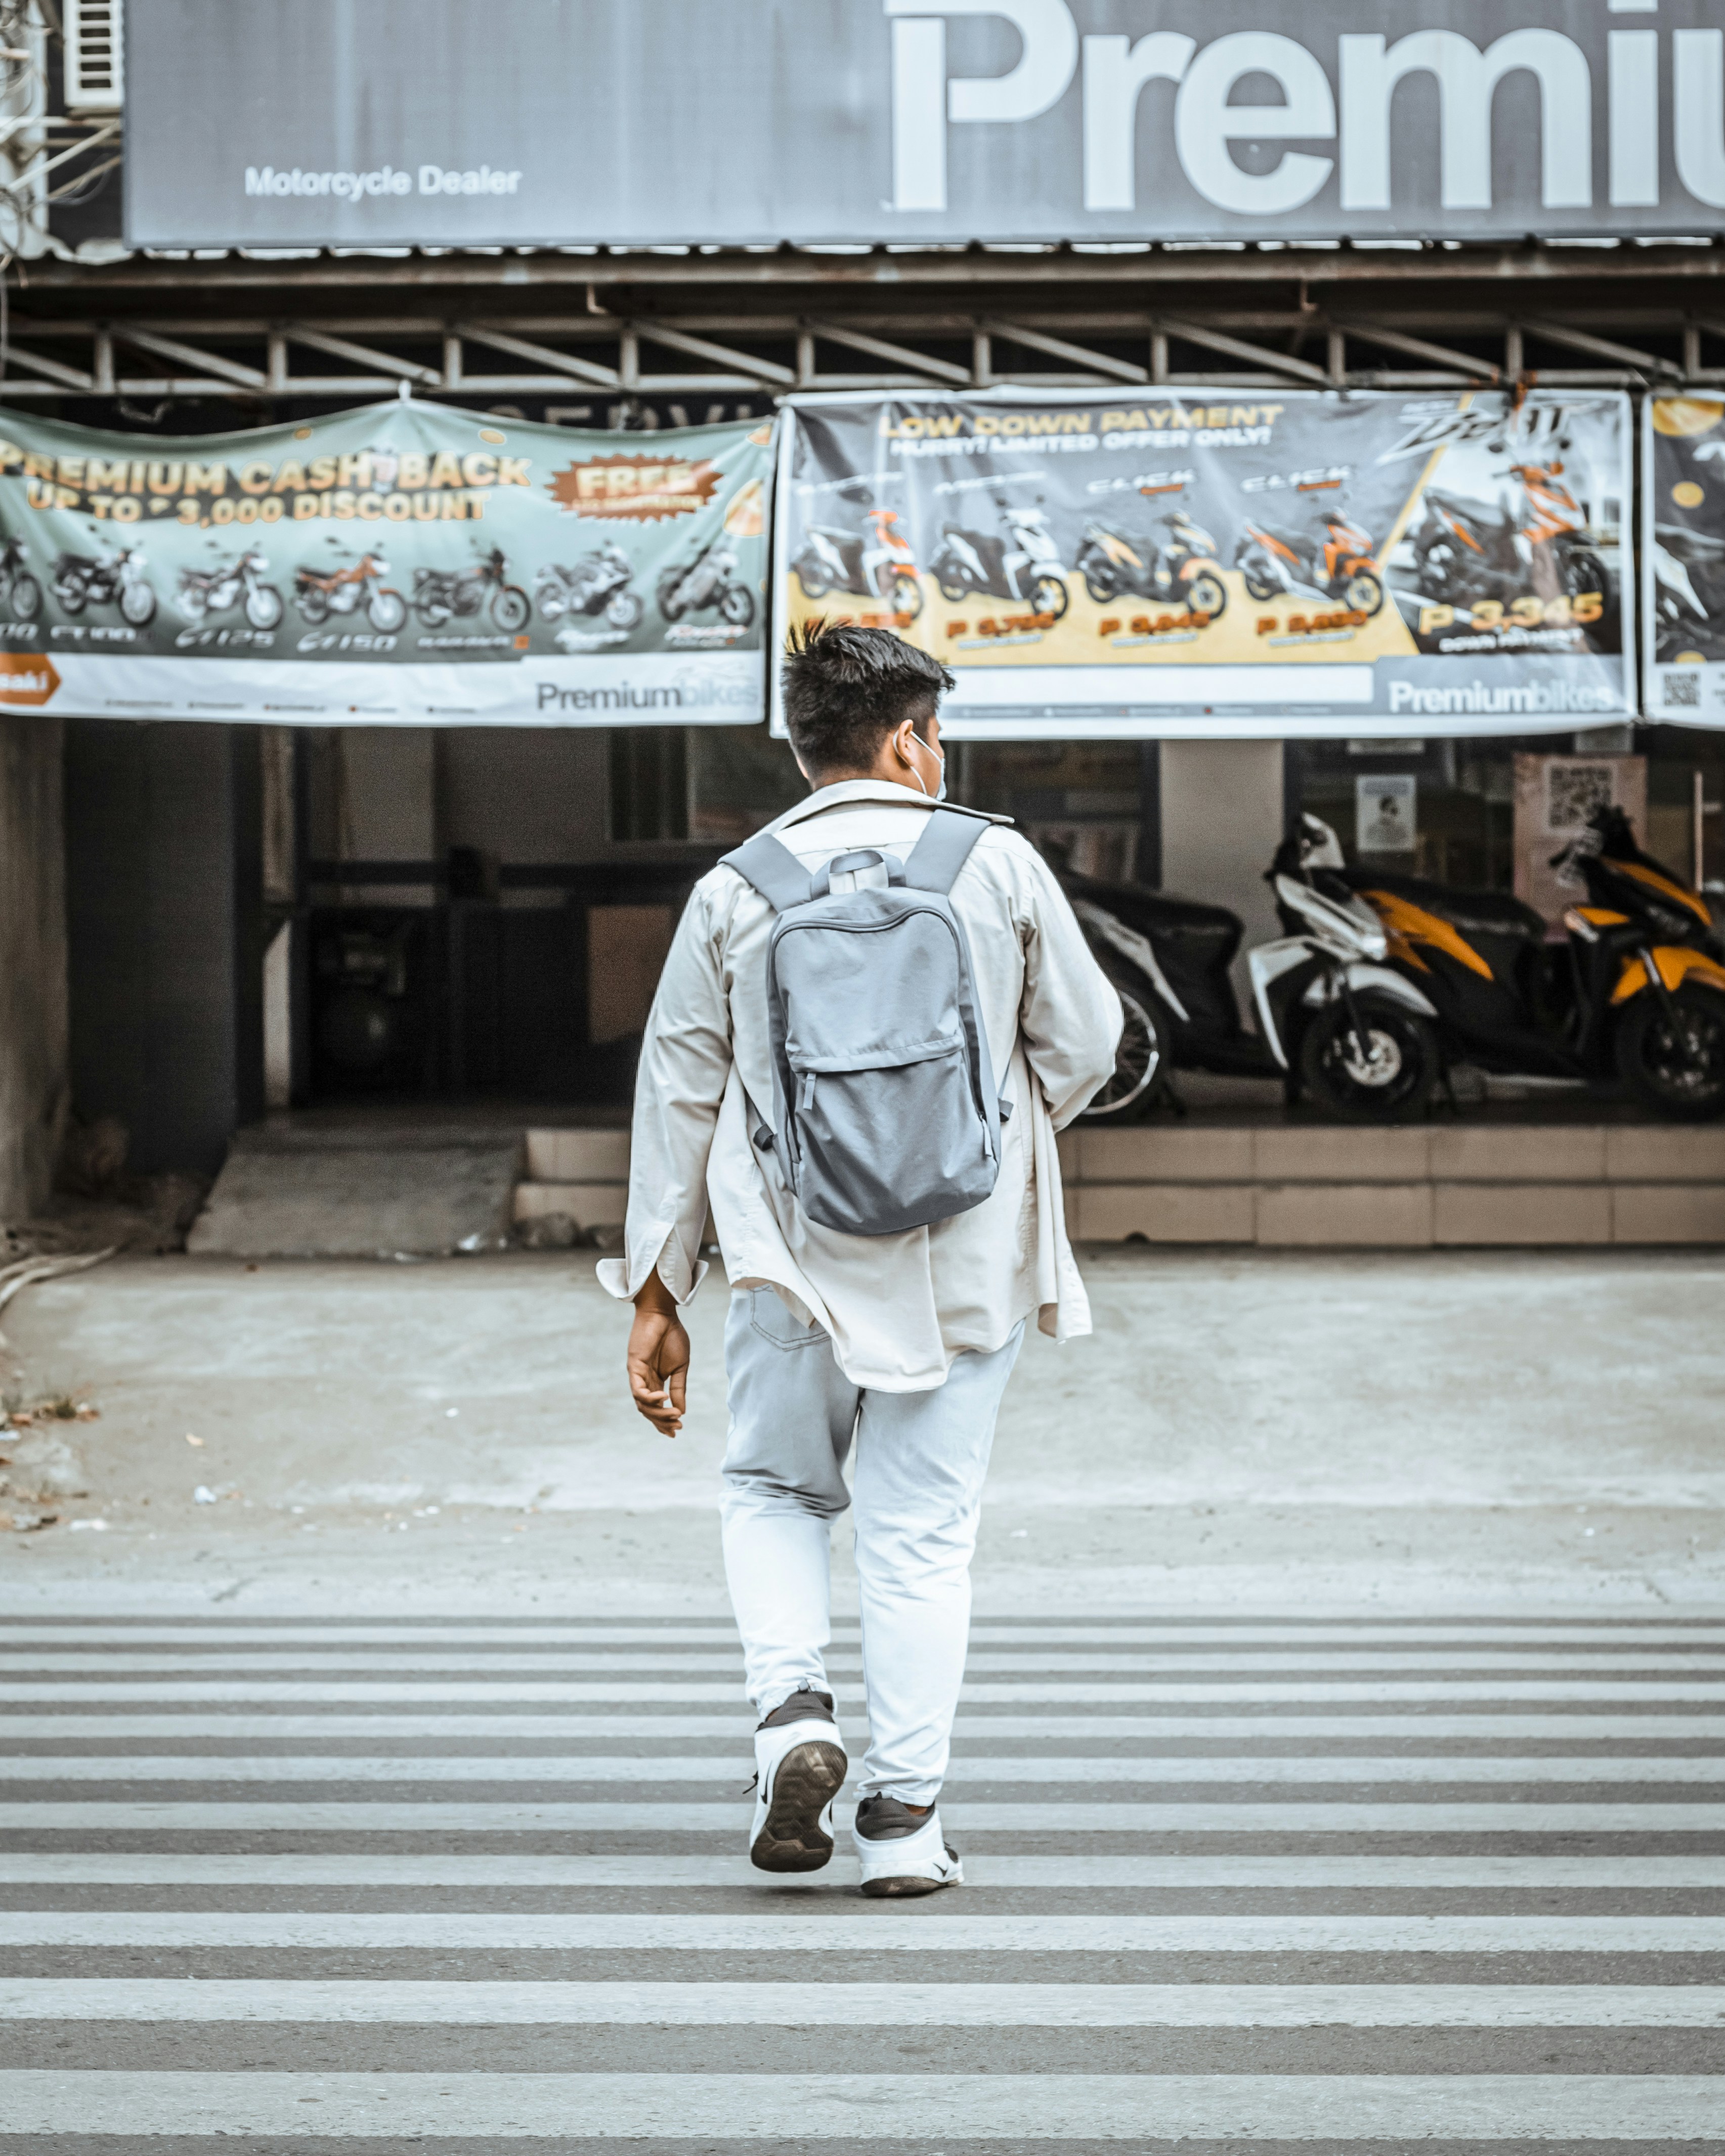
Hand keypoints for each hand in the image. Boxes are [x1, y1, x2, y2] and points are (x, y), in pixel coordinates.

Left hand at [627, 1274, 689, 1437]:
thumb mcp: (680, 1367)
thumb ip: (679, 1389)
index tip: (677, 1431)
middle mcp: (644, 1381)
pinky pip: (638, 1390)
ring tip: (674, 1415)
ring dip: (658, 1413)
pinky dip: (649, 1398)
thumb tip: (682, 1411)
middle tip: (677, 1427)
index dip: (665, 1422)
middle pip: (648, 1411)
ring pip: (642, 1404)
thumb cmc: (672, 1336)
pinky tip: (663, 1398)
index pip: (656, 1408)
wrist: (662, 1314)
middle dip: (662, 1422)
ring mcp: (637, 1375)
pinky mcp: (633, 1367)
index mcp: (655, 1381)